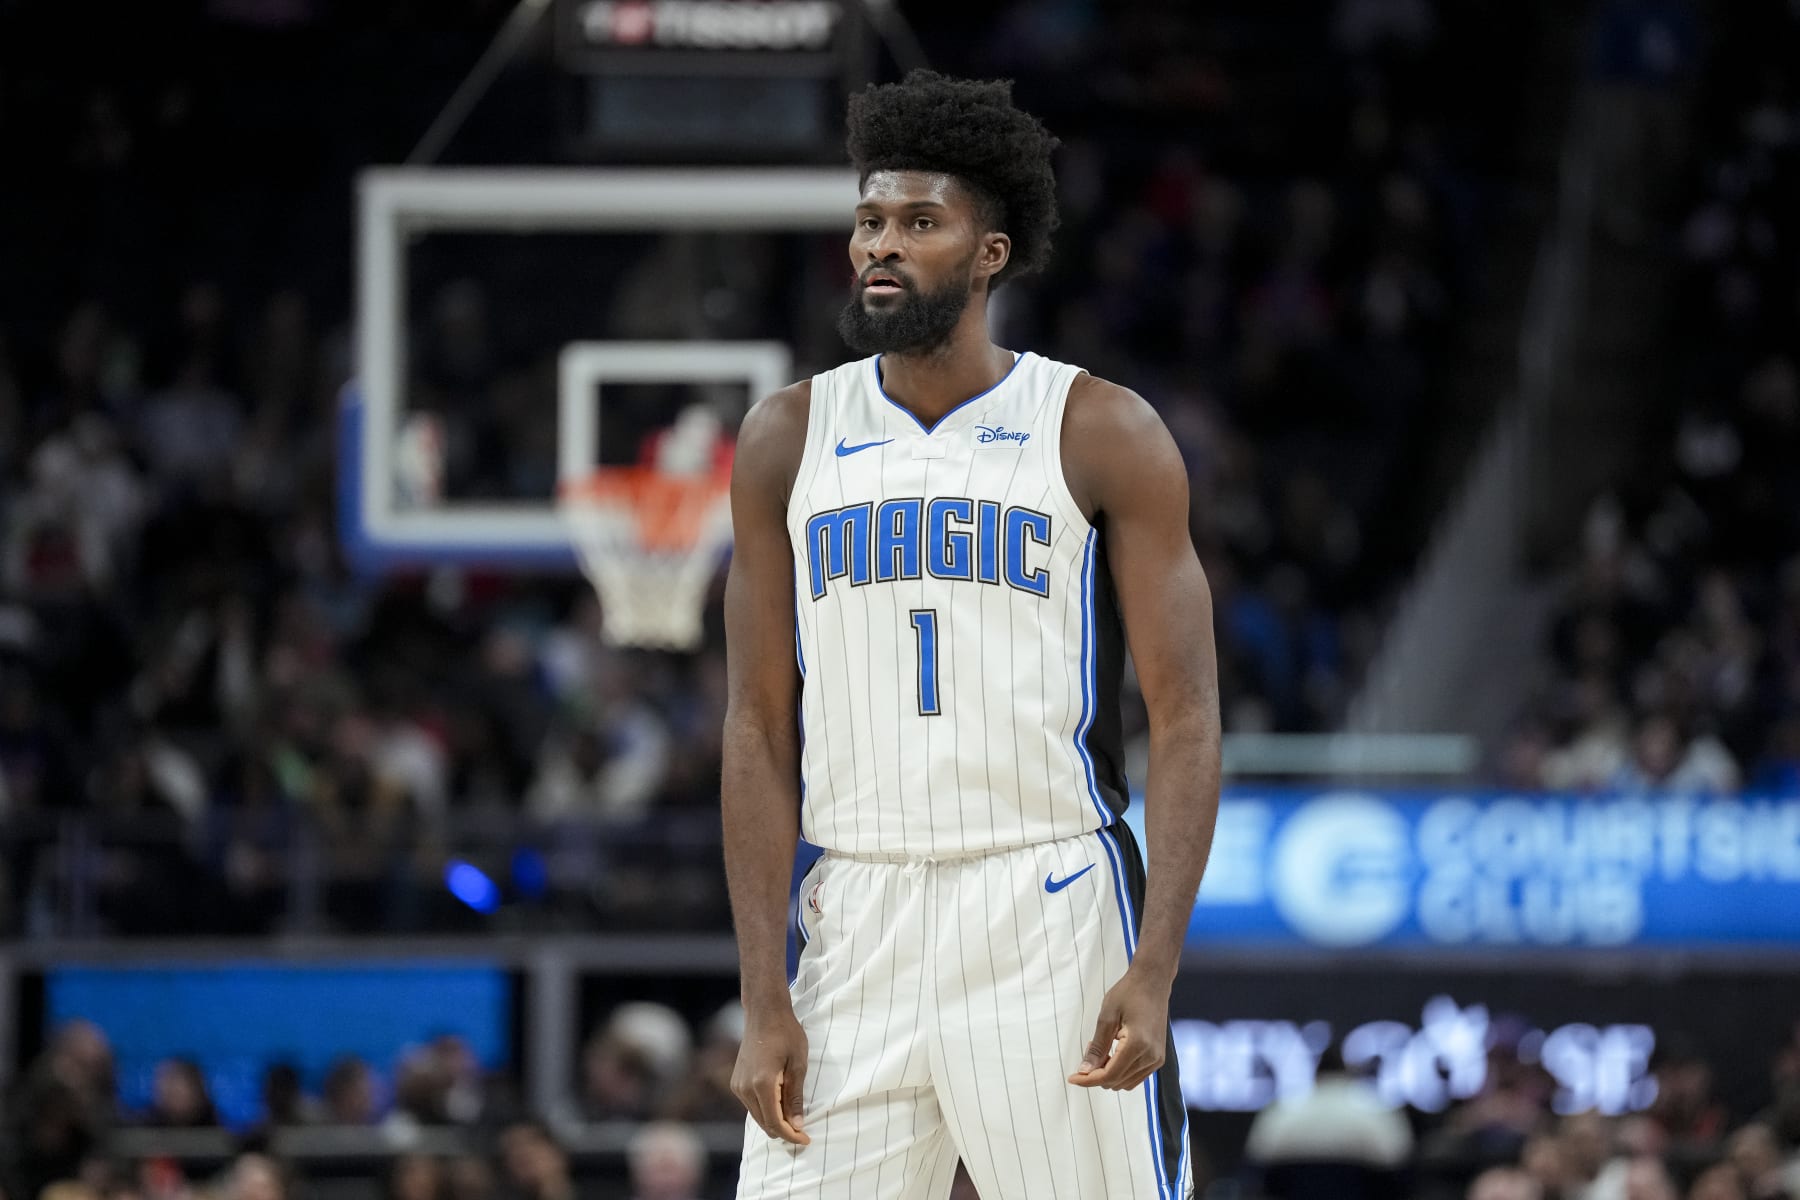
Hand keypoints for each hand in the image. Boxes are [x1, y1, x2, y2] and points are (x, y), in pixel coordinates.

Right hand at [731, 1004, 810, 1144]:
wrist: (764, 1013)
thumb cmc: (786, 1034)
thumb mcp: (798, 1065)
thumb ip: (795, 1097)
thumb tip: (797, 1125)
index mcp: (762, 1084)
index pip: (775, 1122)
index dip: (791, 1135)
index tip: (806, 1140)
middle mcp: (745, 1088)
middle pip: (764, 1123)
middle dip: (784, 1131)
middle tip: (803, 1132)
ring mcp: (738, 1085)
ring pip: (757, 1116)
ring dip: (775, 1121)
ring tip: (794, 1117)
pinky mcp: (736, 1082)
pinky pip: (752, 1105)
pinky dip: (766, 1110)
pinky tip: (780, 1104)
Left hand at [1068, 967, 1169, 1090]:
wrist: (1153, 981)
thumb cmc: (1129, 993)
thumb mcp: (1107, 1017)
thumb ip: (1097, 1048)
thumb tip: (1085, 1071)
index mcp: (1138, 1045)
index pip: (1109, 1075)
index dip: (1088, 1080)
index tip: (1072, 1077)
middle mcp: (1151, 1057)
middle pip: (1117, 1081)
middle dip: (1097, 1073)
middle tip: (1090, 1048)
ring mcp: (1157, 1059)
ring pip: (1126, 1083)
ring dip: (1109, 1073)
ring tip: (1101, 1049)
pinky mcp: (1158, 1058)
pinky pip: (1135, 1076)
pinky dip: (1120, 1071)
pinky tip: (1113, 1053)